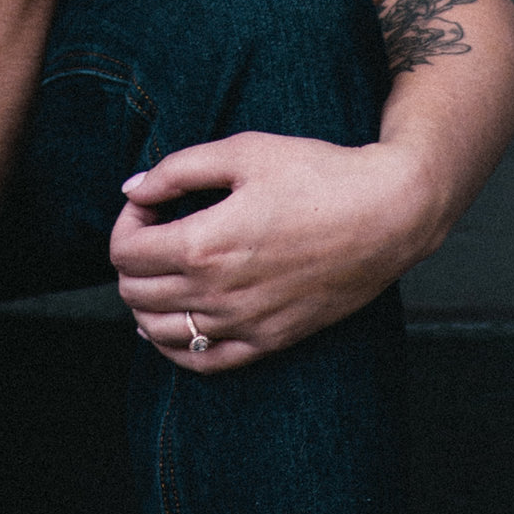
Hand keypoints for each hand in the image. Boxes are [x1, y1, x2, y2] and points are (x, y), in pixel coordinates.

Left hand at [109, 131, 439, 370]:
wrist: (386, 214)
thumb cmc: (316, 174)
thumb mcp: (242, 151)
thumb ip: (177, 170)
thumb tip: (133, 189)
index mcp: (205, 244)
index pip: (126, 251)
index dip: (127, 221)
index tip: (150, 201)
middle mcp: (219, 293)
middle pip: (135, 293)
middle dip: (130, 259)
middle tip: (155, 228)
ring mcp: (244, 324)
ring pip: (160, 333)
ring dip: (145, 302)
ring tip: (161, 270)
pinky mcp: (270, 341)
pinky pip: (203, 362)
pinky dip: (175, 346)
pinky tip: (176, 322)